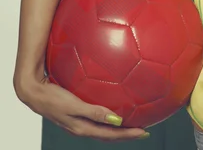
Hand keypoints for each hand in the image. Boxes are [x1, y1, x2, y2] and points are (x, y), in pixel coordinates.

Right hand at [16, 75, 147, 140]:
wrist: (33, 92)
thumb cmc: (53, 97)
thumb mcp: (74, 105)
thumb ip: (95, 112)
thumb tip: (117, 120)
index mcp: (82, 128)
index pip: (110, 134)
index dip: (128, 135)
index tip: (144, 132)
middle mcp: (82, 127)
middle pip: (109, 134)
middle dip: (126, 134)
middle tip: (144, 130)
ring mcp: (78, 121)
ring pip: (103, 127)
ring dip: (118, 127)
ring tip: (133, 121)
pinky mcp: (76, 113)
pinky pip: (96, 117)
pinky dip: (108, 116)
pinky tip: (114, 107)